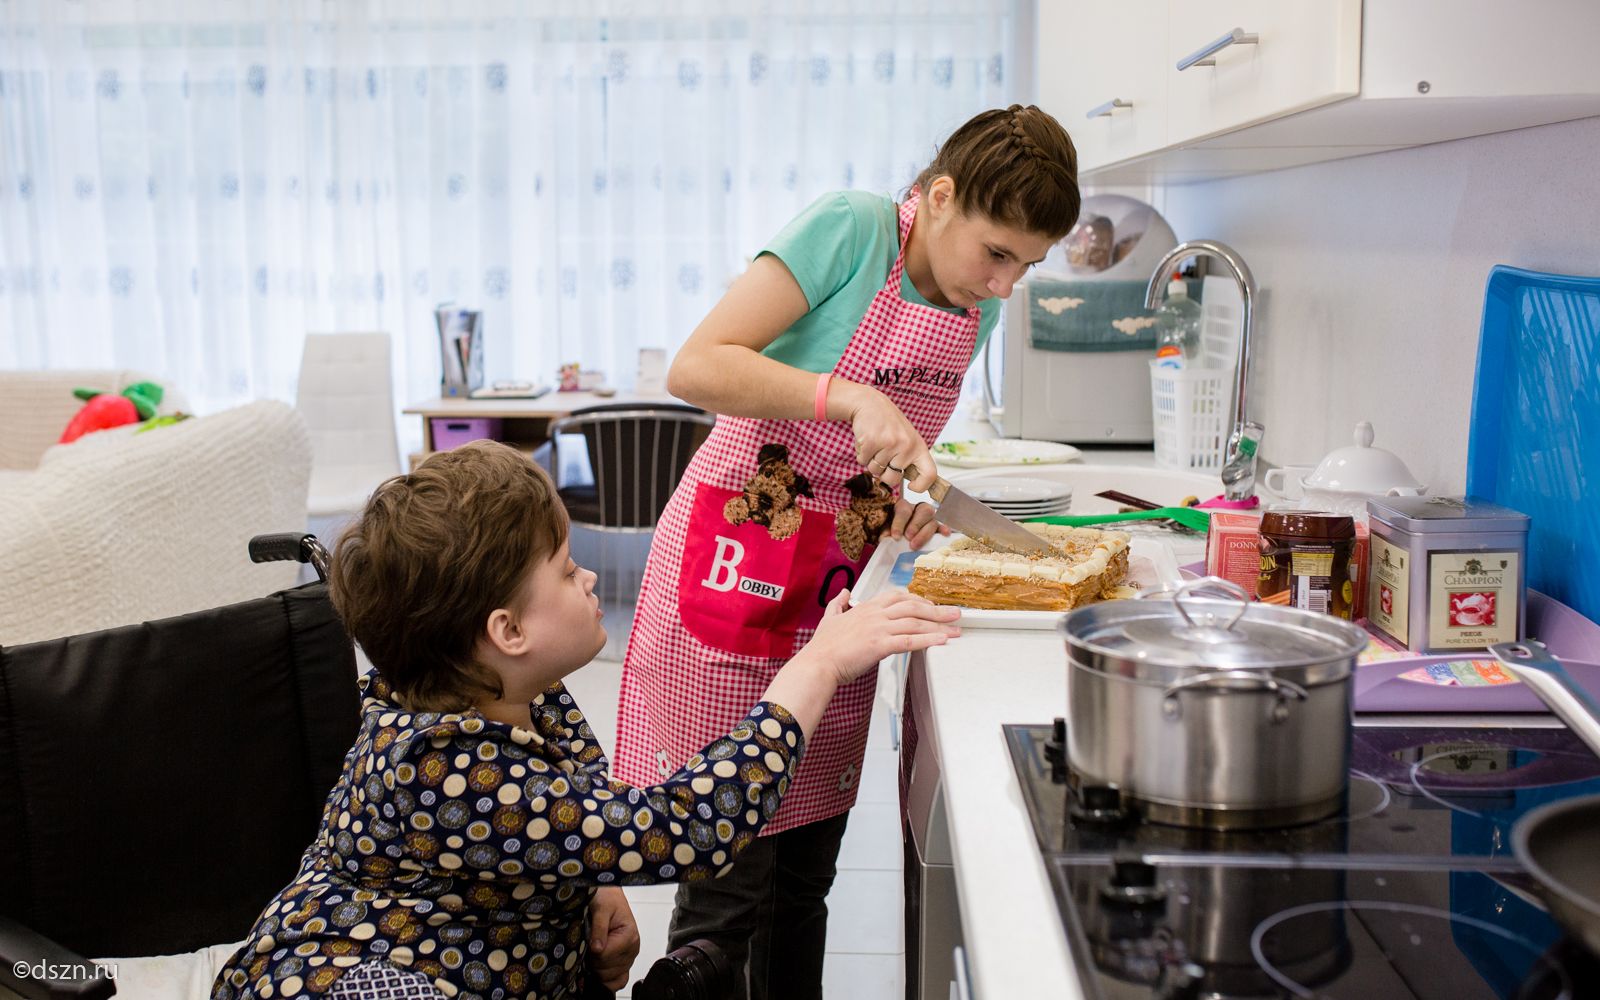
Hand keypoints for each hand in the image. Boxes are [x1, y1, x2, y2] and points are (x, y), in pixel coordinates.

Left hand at [588, 886, 640, 991]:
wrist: (608, 895)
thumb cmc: (606, 898)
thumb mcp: (601, 907)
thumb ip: (599, 928)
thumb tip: (597, 949)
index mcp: (630, 936)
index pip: (604, 957)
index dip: (590, 952)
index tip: (587, 941)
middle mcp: (632, 950)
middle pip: (606, 970)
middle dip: (592, 961)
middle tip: (588, 945)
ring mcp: (628, 958)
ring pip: (610, 978)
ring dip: (596, 969)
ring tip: (592, 953)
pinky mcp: (623, 963)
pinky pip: (618, 981)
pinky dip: (606, 980)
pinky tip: (596, 970)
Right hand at [805, 590, 960, 684]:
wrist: (818, 663)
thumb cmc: (823, 646)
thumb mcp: (829, 617)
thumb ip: (838, 603)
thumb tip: (844, 592)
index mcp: (866, 607)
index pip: (898, 596)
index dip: (918, 599)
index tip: (931, 604)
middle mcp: (875, 614)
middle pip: (913, 606)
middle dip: (937, 609)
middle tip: (955, 613)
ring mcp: (878, 628)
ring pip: (915, 622)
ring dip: (939, 625)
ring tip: (956, 628)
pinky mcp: (880, 646)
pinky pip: (909, 640)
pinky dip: (928, 639)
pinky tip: (942, 641)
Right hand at [841, 382, 937, 492]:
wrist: (869, 403)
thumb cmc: (888, 423)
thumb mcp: (907, 438)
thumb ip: (910, 458)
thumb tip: (913, 482)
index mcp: (918, 447)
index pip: (930, 474)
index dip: (922, 485)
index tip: (912, 486)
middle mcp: (906, 446)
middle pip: (893, 480)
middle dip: (884, 474)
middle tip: (883, 457)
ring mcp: (889, 444)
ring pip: (875, 471)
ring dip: (871, 461)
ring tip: (875, 444)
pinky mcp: (871, 443)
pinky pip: (862, 462)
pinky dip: (861, 454)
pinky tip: (866, 440)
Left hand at [888, 498, 948, 548]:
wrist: (901, 533)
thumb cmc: (894, 529)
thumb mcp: (887, 528)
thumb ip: (886, 531)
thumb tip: (885, 537)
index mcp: (904, 506)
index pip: (904, 510)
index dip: (899, 523)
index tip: (895, 536)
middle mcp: (919, 509)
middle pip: (923, 511)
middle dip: (916, 525)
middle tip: (908, 537)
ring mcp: (930, 518)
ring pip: (933, 520)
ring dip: (924, 533)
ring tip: (915, 545)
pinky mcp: (937, 527)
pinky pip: (942, 526)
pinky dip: (944, 530)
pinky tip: (945, 534)